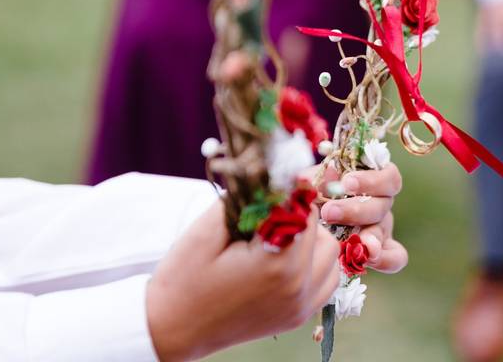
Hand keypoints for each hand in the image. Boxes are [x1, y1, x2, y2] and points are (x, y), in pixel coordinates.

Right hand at [146, 200, 338, 361]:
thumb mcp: (206, 231)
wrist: (171, 329)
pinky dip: (317, 266)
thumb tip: (271, 174)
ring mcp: (299, 307)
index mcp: (277, 264)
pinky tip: (290, 260)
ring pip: (330, 257)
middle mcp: (297, 288)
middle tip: (271, 214)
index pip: (305, 211)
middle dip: (301, 217)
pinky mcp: (297, 318)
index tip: (275, 186)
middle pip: (322, 233)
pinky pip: (327, 283)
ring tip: (281, 236)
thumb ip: (244, 200)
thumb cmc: (183, 278)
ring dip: (313, 240)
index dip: (290, 194)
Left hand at [311, 163, 408, 273]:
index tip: (346, 182)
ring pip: (384, 229)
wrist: (306, 223)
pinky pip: (396, 257)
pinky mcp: (382, 252)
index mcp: (371, 182)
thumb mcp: (315, 182)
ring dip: (368, 236)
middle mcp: (381, 203)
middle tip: (329, 213)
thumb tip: (330, 173)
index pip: (388, 177)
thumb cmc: (314, 195)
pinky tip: (368, 260)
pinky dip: (386, 259)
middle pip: (382, 205)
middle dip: (355, 210)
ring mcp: (382, 228)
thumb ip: (322, 177)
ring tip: (351, 244)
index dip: (370, 180)